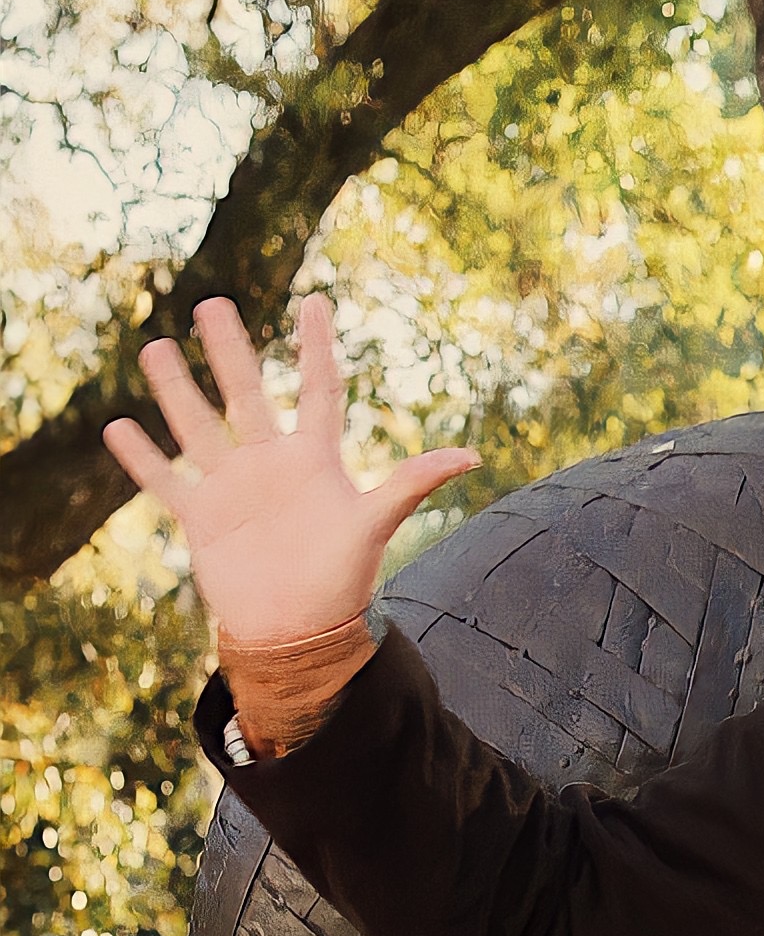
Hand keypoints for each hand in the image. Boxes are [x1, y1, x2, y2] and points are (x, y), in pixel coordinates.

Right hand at [103, 294, 475, 647]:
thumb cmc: (342, 580)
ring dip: (176, 391)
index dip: (316, 347)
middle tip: (212, 304)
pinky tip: (119, 427)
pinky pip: (166, 482)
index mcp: (314, 459)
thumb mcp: (376, 525)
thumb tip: (472, 457)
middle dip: (230, 351)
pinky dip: (142, 458)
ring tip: (155, 348)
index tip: (315, 301)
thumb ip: (413, 483)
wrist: (299, 633)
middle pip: (246, 395)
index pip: (317, 389)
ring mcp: (232, 488)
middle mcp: (270, 464)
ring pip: (198, 428)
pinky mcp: (202, 519)